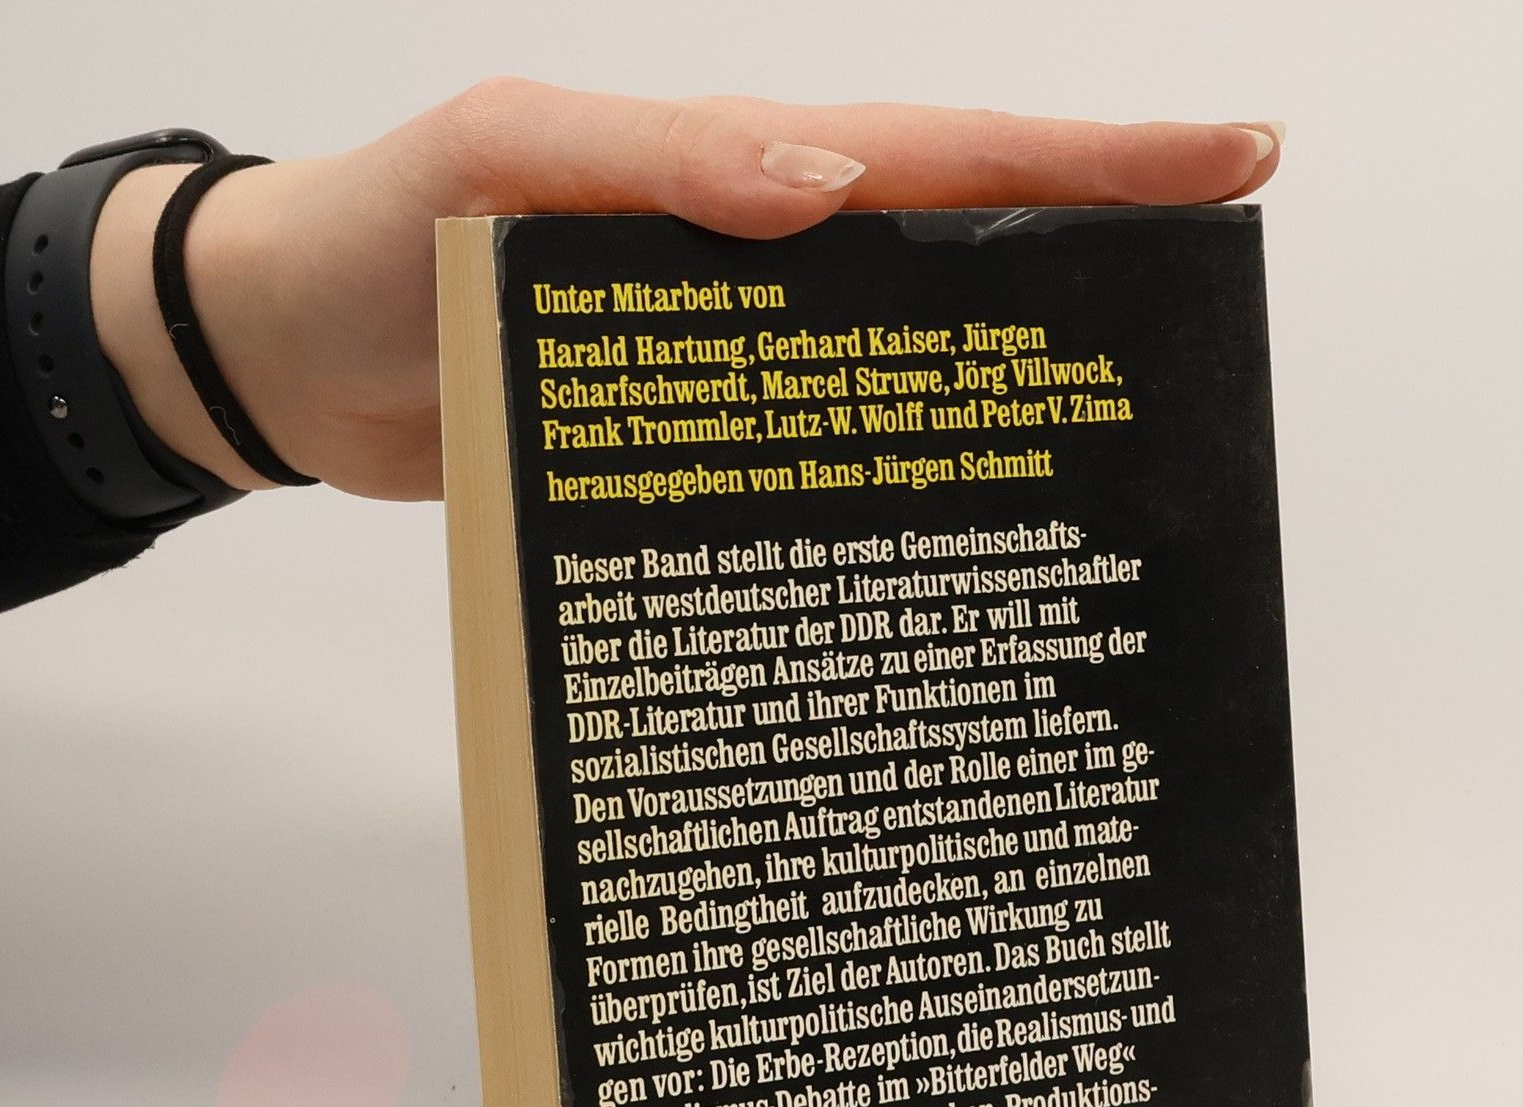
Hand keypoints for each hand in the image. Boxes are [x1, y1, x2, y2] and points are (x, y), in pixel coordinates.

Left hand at [89, 85, 1281, 502]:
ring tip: (1129, 436)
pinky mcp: (701, 451)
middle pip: (958, 258)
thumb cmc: (379, 240)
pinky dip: (893, 482)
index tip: (1229, 158)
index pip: (942, 158)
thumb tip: (827, 178)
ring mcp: (740, 362)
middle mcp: (763, 266)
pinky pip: (819, 456)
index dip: (1090, 160)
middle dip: (1096, 263)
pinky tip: (951, 533)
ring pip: (902, 369)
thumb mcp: (504, 163)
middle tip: (1218, 300)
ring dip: (1009, 390)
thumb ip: (658, 167)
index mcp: (737, 173)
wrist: (294, 364)